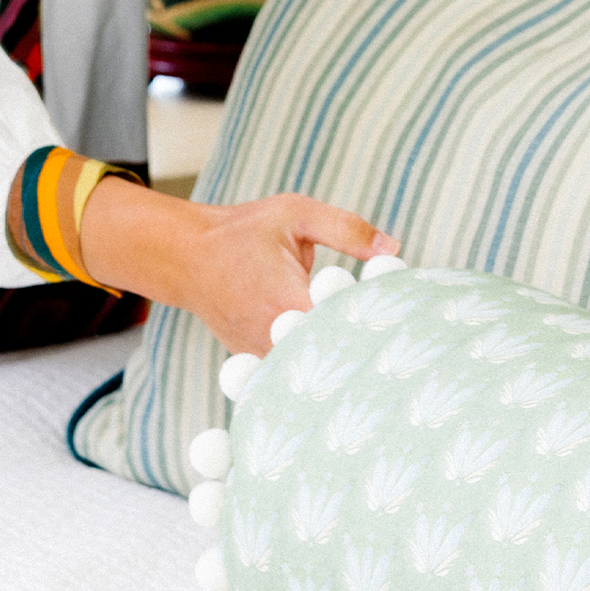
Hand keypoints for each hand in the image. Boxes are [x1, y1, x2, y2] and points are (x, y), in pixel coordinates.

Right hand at [79, 177, 397, 354]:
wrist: (187, 257)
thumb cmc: (243, 232)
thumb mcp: (297, 214)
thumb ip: (346, 229)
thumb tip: (394, 249)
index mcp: (285, 301)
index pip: (339, 329)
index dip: (373, 327)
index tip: (402, 321)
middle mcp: (271, 338)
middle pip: (329, 362)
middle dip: (363, 353)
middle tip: (401, 350)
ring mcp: (259, 356)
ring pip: (307, 376)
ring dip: (340, 364)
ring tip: (378, 359)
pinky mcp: (254, 363)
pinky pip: (288, 375)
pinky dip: (315, 368)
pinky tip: (345, 360)